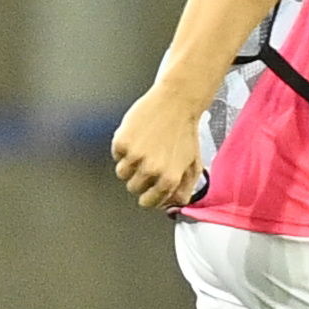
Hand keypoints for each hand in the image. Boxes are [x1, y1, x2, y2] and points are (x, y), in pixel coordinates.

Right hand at [109, 86, 208, 210]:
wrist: (177, 101)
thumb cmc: (185, 131)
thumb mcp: (192, 164)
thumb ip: (184, 190)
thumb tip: (171, 207)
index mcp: (169, 179)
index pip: (149, 202)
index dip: (148, 194)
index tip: (148, 188)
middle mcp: (151, 170)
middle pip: (133, 188)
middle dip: (139, 177)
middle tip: (149, 160)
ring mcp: (135, 156)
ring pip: (122, 173)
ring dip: (130, 163)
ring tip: (144, 147)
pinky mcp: (122, 142)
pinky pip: (116, 155)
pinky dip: (124, 147)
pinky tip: (138, 136)